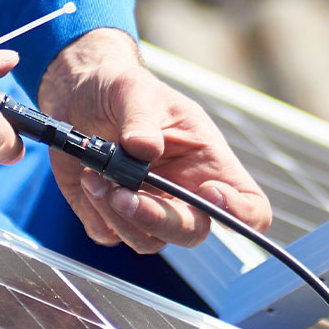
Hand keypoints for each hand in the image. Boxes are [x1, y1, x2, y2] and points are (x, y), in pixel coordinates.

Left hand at [38, 27, 270, 253]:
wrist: (77, 93)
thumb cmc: (120, 88)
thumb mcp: (134, 90)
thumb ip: (141, 118)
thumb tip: (144, 149)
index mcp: (207, 163)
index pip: (250, 208)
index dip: (240, 213)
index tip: (209, 193)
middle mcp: (183, 193)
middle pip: (192, 232)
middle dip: (156, 219)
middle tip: (121, 193)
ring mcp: (149, 209)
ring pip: (148, 240)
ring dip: (117, 215)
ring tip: (92, 172)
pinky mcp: (111, 216)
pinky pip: (110, 235)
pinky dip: (96, 214)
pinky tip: (86, 179)